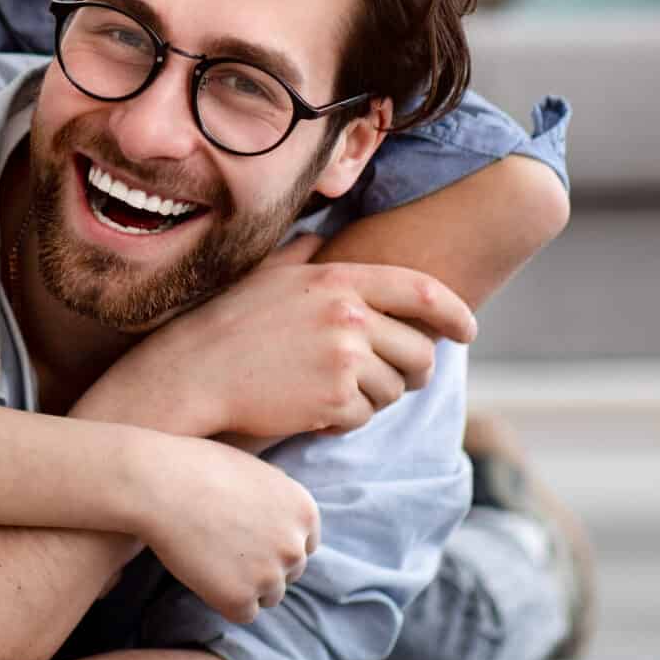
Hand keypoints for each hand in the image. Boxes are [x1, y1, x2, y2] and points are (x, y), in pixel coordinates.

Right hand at [85, 234, 474, 440]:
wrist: (192, 375)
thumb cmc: (226, 326)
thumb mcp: (265, 277)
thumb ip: (300, 257)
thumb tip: (316, 241)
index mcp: (337, 279)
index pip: (419, 290)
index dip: (453, 312)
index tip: (467, 330)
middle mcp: (348, 315)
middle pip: (420, 350)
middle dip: (414, 370)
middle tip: (395, 379)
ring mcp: (344, 358)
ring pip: (396, 389)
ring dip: (375, 397)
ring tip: (335, 392)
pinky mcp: (336, 400)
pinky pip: (366, 416)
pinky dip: (348, 418)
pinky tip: (314, 409)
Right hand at [129, 436, 320, 624]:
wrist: (159, 484)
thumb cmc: (197, 468)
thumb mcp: (255, 472)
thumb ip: (277, 501)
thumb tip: (280, 525)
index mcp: (304, 511)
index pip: (304, 545)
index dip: (275, 544)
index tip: (249, 539)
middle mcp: (295, 546)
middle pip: (289, 572)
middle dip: (263, 565)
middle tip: (224, 549)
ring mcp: (269, 575)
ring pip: (269, 596)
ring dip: (246, 585)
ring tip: (212, 559)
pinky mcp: (239, 598)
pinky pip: (243, 613)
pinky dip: (224, 600)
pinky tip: (204, 575)